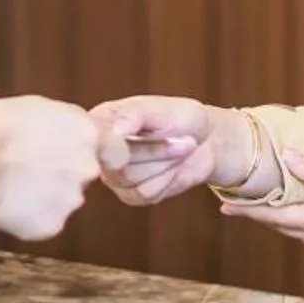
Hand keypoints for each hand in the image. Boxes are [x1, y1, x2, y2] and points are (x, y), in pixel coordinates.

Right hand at [0, 96, 118, 240]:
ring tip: (13, 182)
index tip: (78, 155)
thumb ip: (65, 122)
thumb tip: (72, 129)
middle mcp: (87, 167)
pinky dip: (30, 215)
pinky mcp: (52, 225)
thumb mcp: (35, 107)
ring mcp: (71, 199)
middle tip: (29, 166)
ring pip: (63, 198)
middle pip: (82, 174)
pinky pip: (45, 220)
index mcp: (87, 133)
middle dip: (61, 173)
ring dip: (44, 195)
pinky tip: (9, 200)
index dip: (97, 153)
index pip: (115, 149)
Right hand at [89, 95, 246, 204]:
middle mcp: (103, 151)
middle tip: (182, 139)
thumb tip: (113, 131)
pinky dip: (166, 181)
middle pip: (116, 162)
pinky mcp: (132, 195)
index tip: (145, 134)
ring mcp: (115, 176)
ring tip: (179, 149)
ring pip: (130, 180)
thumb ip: (132, 115)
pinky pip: (144, 194)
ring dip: (164, 165)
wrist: (208, 142)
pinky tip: (173, 168)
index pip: (96, 138)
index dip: (118, 142)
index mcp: (101, 122)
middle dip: (155, 151)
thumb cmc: (181, 118)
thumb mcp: (159, 108)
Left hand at [217, 152, 303, 262]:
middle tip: (234, 204)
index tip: (224, 207)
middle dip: (259, 216)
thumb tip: (287, 159)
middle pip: (283, 227)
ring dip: (279, 220)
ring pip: (298, 232)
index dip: (248, 212)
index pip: (275, 217)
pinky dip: (300, 223)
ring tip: (262, 205)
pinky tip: (300, 211)